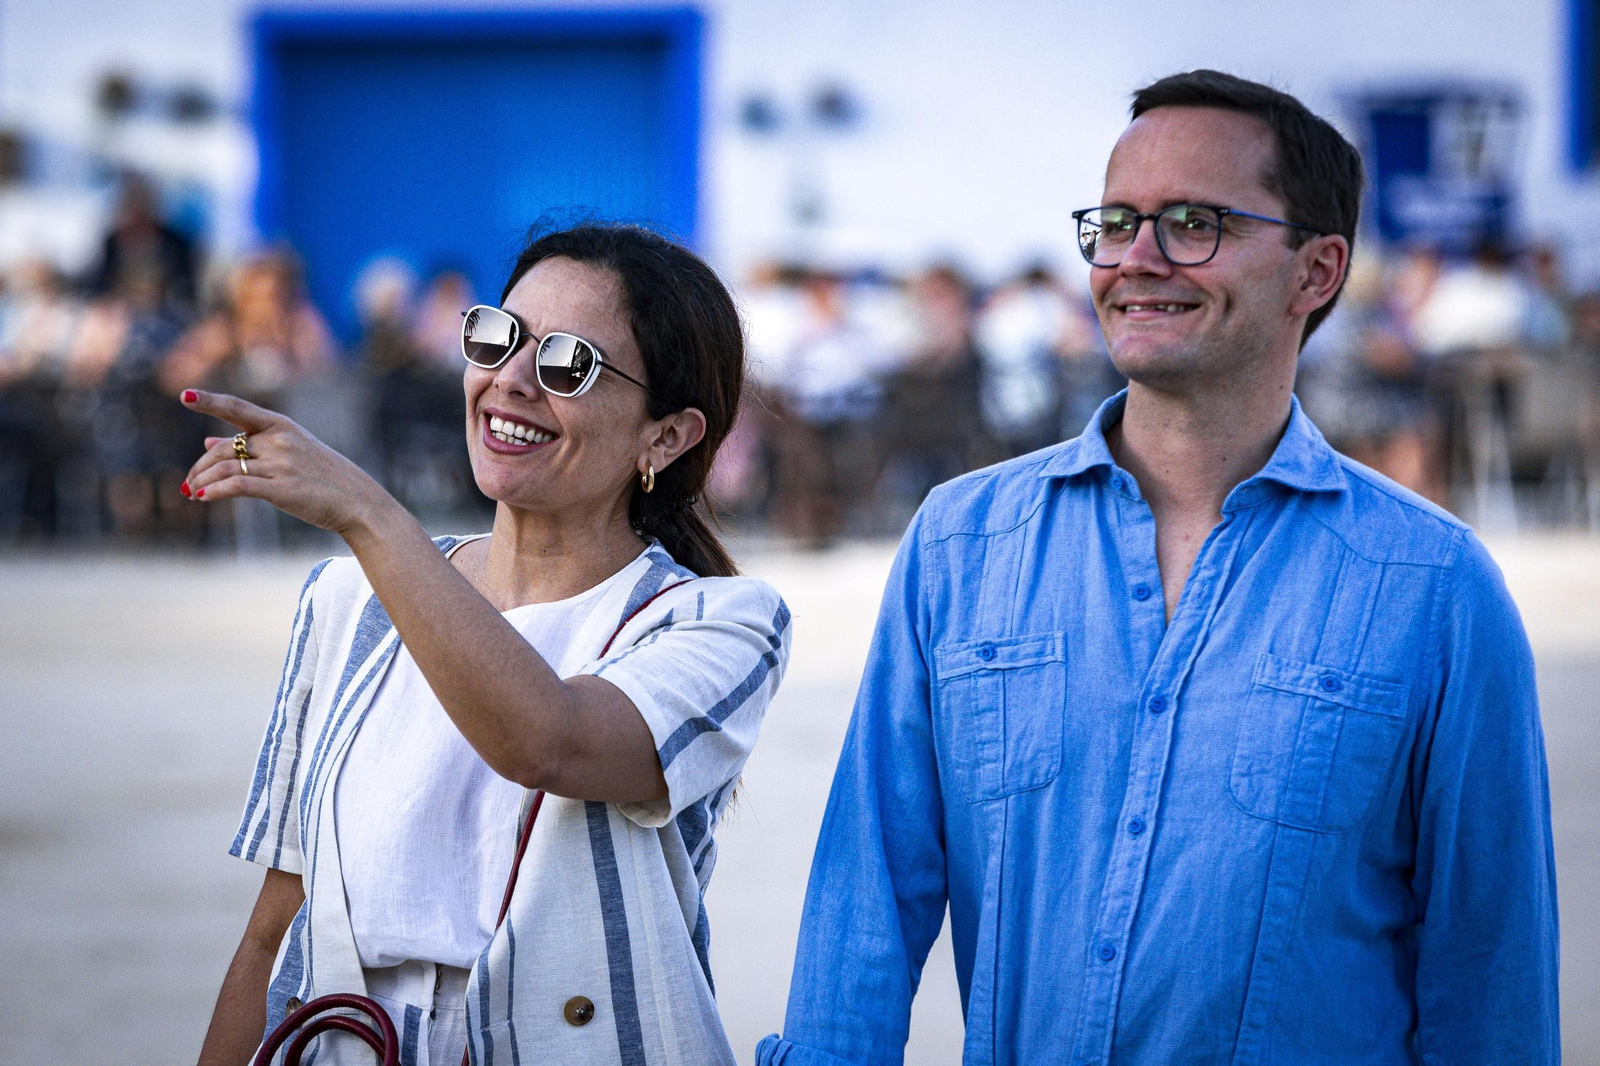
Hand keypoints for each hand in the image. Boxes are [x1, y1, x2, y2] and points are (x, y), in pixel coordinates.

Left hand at [178, 388, 396, 537]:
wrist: (357, 501)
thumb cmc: (324, 476)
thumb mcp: (290, 452)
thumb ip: (249, 445)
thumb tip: (207, 441)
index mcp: (282, 426)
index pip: (238, 409)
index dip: (209, 401)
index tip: (184, 396)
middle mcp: (279, 441)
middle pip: (224, 449)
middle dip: (200, 467)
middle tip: (188, 483)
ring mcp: (282, 465)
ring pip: (227, 469)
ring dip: (203, 482)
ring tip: (193, 493)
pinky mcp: (282, 490)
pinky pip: (239, 486)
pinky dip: (216, 491)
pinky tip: (204, 498)